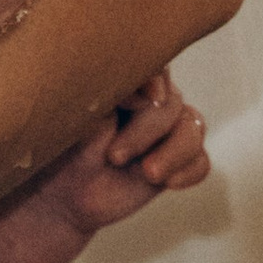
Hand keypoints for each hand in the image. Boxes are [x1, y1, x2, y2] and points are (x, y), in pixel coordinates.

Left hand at [40, 66, 211, 231]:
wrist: (62, 194)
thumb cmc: (62, 150)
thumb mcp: (80, 120)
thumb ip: (112, 97)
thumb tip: (152, 90)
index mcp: (124, 81)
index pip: (153, 67)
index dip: (155, 82)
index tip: (143, 101)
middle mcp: (150, 99)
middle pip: (172, 104)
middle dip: (148, 132)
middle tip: (115, 156)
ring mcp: (167, 130)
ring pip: (193, 129)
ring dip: (174, 153)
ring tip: (149, 174)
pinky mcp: (176, 161)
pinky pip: (200, 162)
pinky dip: (189, 172)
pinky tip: (168, 184)